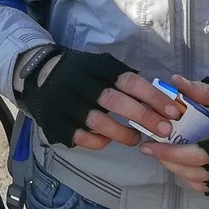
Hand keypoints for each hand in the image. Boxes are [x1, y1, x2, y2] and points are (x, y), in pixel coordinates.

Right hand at [19, 48, 181, 149]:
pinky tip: (108, 140)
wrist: (36, 74)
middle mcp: (79, 83)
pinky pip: (81, 137)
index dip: (152, 97)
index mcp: (95, 67)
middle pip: (115, 101)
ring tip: (137, 139)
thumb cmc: (79, 73)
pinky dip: (99, 141)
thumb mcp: (99, 67)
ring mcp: (65, 103)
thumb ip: (124, 81)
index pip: (128, 81)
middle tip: (164, 130)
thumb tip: (160, 100)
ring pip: (98, 122)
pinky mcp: (54, 121)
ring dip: (123, 134)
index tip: (172, 111)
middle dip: (143, 117)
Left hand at [139, 75, 208, 198]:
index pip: (196, 155)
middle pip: (195, 173)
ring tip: (167, 156)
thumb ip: (205, 91)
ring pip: (203, 185)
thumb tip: (174, 81)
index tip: (147, 146)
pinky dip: (197, 181)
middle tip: (152, 149)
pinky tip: (187, 166)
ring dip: (181, 172)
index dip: (169, 153)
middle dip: (169, 162)